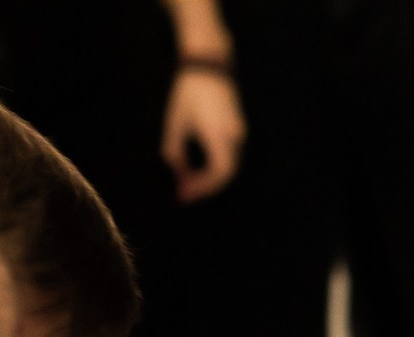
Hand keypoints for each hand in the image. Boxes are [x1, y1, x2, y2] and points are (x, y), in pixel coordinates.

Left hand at [162, 65, 244, 201]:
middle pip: (225, 174)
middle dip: (204, 186)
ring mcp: (238, 134)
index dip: (202, 187)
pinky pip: (229, 156)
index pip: (218, 174)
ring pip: (228, 166)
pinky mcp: (236, 130)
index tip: (182, 194)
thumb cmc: (189, 91)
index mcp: (220, 136)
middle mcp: (235, 138)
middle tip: (183, 192)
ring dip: (209, 177)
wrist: (209, 66)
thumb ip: (174, 151)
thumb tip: (176, 173)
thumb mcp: (175, 122)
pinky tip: (197, 168)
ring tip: (186, 182)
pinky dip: (213, 166)